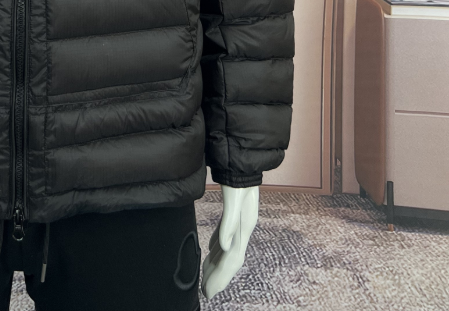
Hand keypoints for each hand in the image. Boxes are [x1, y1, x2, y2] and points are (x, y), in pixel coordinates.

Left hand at [200, 184, 258, 298]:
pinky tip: (211, 252)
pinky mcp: (232, 214)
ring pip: (227, 250)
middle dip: (218, 276)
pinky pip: (224, 237)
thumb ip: (229, 221)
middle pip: (230, 259)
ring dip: (216, 265)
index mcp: (244, 227)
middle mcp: (243, 227)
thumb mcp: (234, 196)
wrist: (242, 155)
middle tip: (205, 292)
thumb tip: (224, 246)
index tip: (209, 292)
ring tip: (204, 278)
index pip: (232, 260)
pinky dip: (217, 249)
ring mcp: (239, 222)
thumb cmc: (238, 175)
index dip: (220, 277)